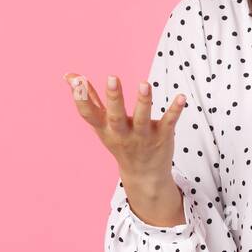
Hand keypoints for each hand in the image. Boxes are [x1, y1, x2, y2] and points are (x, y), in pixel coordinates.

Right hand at [64, 72, 187, 221]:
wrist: (144, 175)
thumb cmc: (121, 142)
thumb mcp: (102, 125)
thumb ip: (89, 99)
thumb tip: (70, 76)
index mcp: (105, 129)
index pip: (89, 115)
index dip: (81, 98)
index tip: (77, 80)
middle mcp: (122, 134)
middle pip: (116, 117)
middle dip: (114, 98)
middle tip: (112, 78)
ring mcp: (143, 136)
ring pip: (142, 119)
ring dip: (143, 102)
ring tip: (144, 84)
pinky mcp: (163, 136)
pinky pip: (169, 122)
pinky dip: (175, 110)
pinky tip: (181, 97)